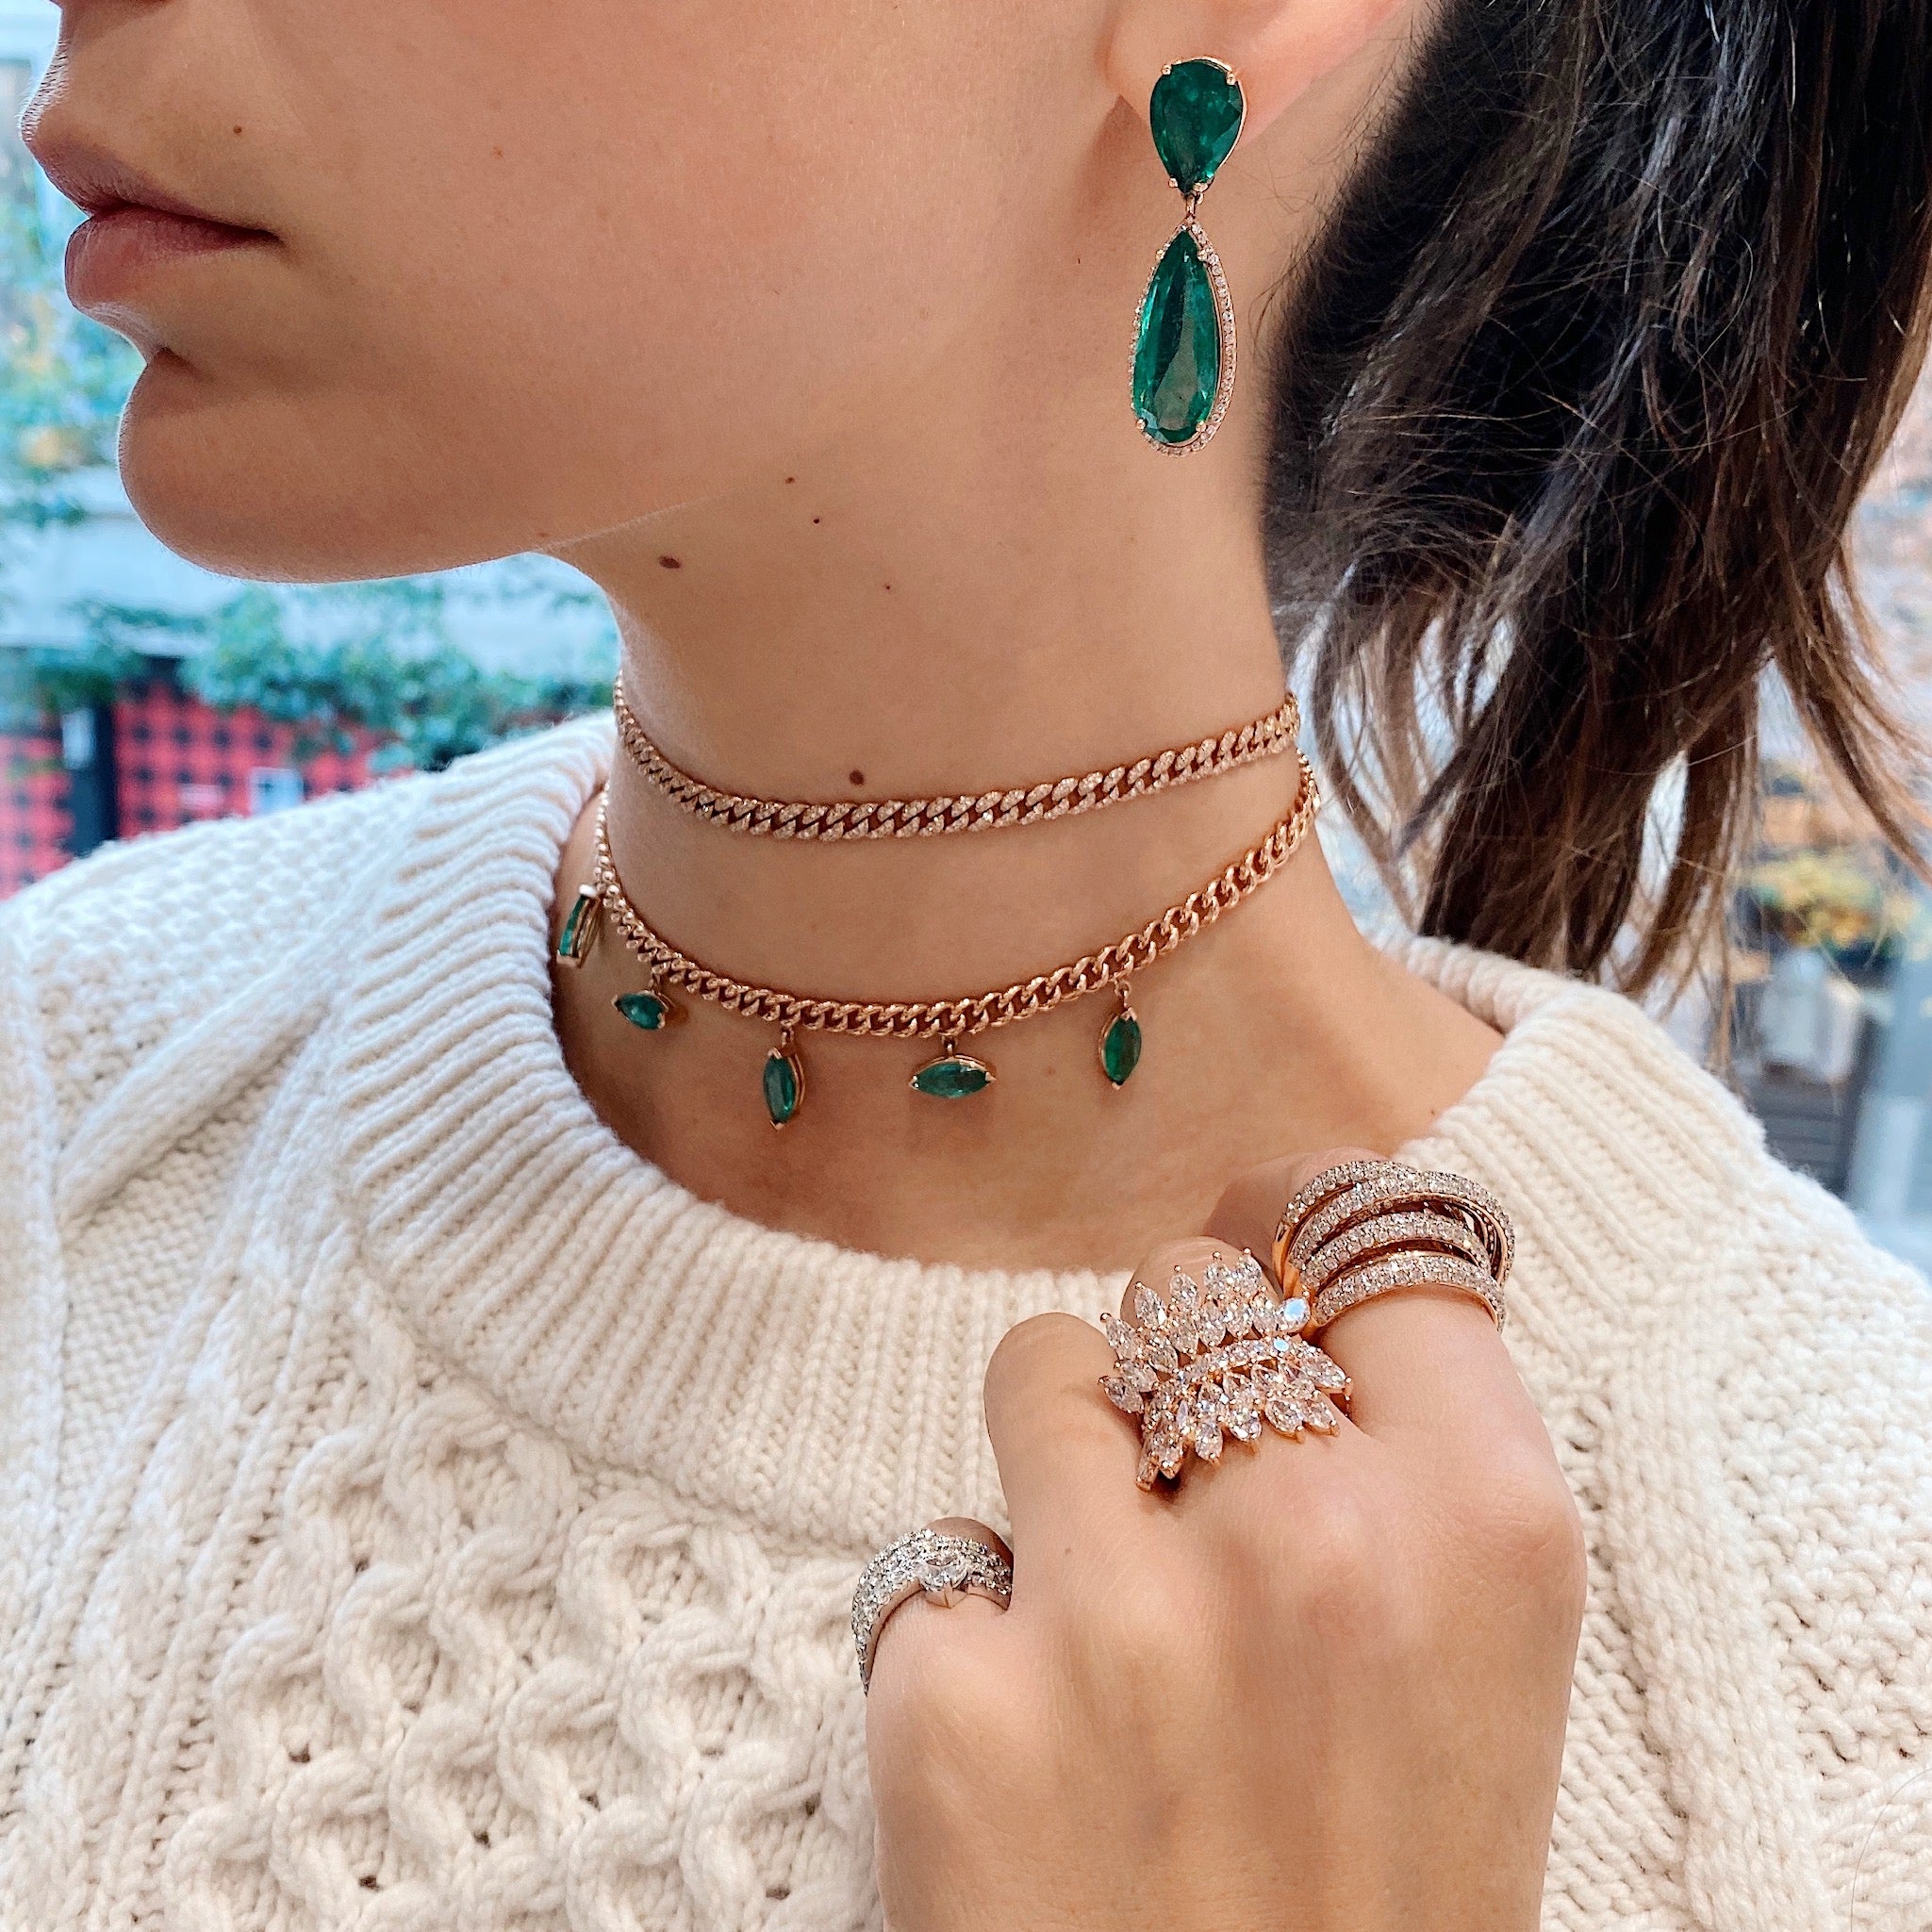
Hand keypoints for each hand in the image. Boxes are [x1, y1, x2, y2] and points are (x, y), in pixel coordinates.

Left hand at [864, 1149, 1585, 1931]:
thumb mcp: (1477, 1679)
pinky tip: (1020, 1756)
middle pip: (1186, 1286)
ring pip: (1040, 1369)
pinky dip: (960, 1631)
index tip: (1256, 1240)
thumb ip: (1409, 1470)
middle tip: (1184, 1496)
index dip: (1296, 1223)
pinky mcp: (958, 1699)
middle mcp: (1316, 1544)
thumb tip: (1284, 1287)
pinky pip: (932, 1550)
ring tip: (1099, 1619)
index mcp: (1488, 1532)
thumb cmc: (1378, 1912)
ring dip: (1054, 1467)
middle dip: (1171, 1370)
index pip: (1372, 1233)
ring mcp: (1126, 1618)